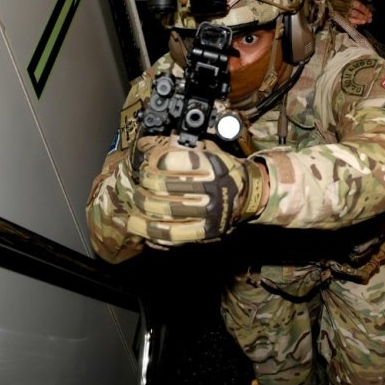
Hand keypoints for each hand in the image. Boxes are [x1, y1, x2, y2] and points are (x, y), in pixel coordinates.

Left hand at [126, 136, 268, 244]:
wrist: (248, 193)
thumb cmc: (222, 170)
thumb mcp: (210, 151)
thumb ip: (184, 149)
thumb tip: (149, 148)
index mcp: (213, 165)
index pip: (176, 161)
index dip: (157, 161)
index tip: (150, 162)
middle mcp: (213, 189)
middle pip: (167, 188)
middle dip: (147, 186)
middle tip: (141, 184)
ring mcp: (210, 213)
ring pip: (167, 213)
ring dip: (145, 209)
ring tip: (136, 204)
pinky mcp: (207, 231)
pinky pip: (174, 235)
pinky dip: (153, 231)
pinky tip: (140, 226)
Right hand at [331, 0, 373, 25]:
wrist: (326, 3)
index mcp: (348, 0)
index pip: (358, 5)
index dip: (364, 9)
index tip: (369, 12)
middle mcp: (346, 8)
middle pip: (356, 13)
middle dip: (363, 16)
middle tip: (369, 18)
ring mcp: (343, 14)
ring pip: (353, 18)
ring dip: (360, 20)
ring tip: (365, 21)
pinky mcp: (340, 18)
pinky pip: (347, 22)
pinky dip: (353, 23)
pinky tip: (358, 25)